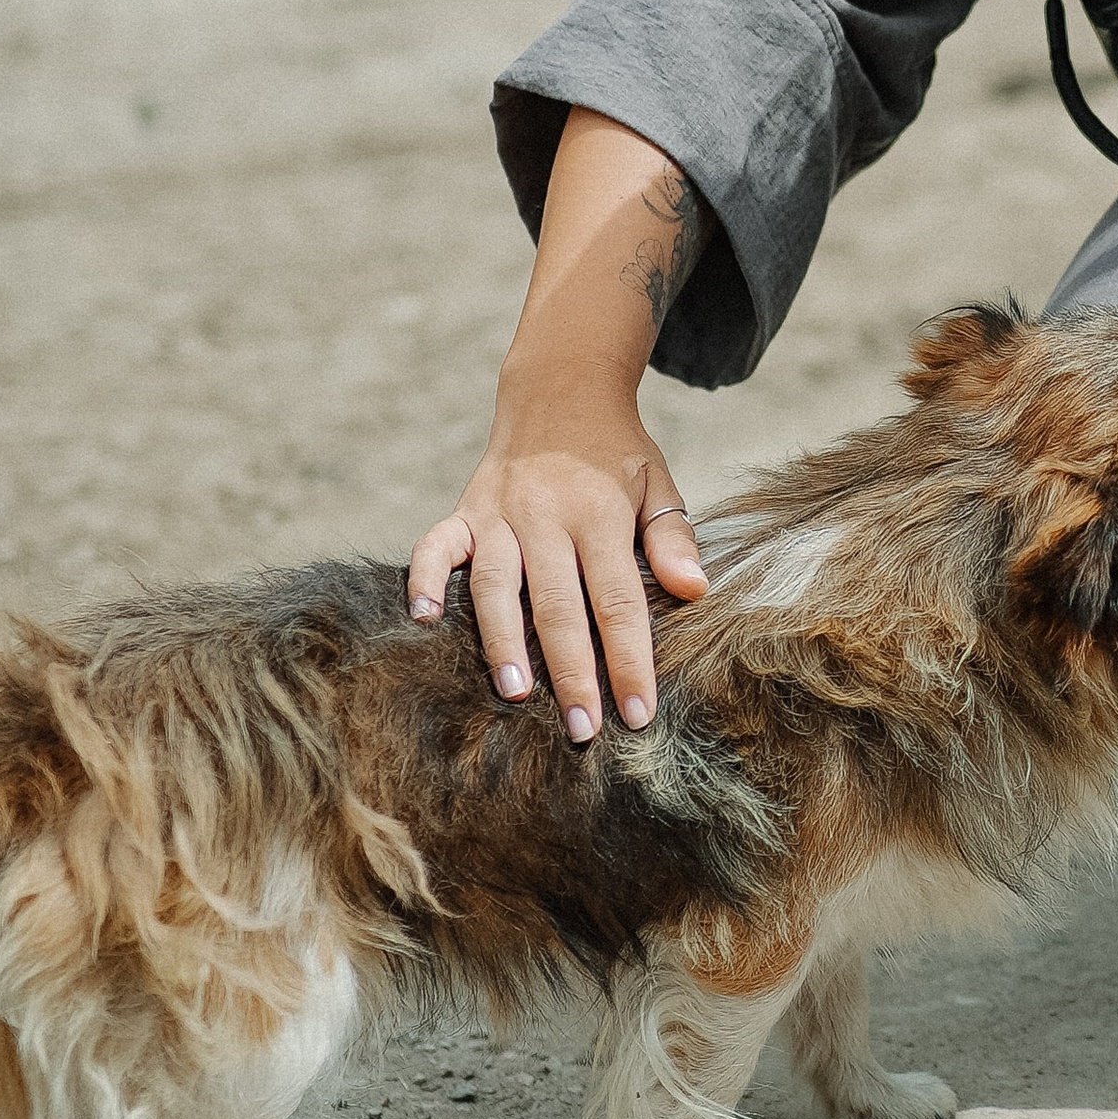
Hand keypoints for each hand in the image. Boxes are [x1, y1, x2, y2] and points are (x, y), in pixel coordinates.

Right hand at [407, 387, 706, 737]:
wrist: (560, 390)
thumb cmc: (616, 454)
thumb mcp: (657, 485)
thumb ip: (673, 538)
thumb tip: (695, 591)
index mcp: (600, 514)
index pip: (618, 599)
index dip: (630, 658)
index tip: (639, 712)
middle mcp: (545, 516)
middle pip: (558, 604)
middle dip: (571, 672)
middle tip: (581, 728)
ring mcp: (499, 513)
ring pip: (496, 585)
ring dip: (502, 640)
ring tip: (513, 693)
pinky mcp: (463, 511)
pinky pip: (434, 547)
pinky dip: (422, 580)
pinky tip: (421, 620)